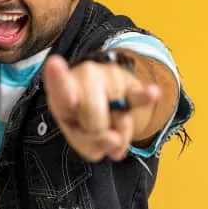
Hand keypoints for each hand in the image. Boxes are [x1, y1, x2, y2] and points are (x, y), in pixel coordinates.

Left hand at [43, 55, 159, 161]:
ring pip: (117, 118)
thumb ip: (89, 145)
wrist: (103, 98)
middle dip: (95, 133)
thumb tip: (115, 139)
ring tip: (109, 122)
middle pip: (93, 118)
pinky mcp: (130, 84)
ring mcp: (107, 76)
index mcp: (62, 92)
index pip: (60, 87)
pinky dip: (146, 96)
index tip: (54, 63)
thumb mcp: (77, 136)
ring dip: (118, 130)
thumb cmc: (83, 118)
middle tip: (93, 127)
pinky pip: (139, 95)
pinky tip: (153, 93)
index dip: (57, 77)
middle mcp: (82, 76)